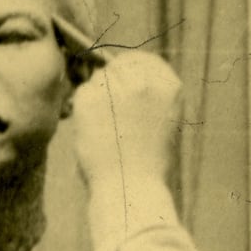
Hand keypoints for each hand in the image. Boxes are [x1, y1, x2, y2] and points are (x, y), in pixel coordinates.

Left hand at [71, 50, 182, 190]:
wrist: (130, 189)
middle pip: (117, 67)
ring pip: (98, 80)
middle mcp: (143, 82)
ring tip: (107, 130)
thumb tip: (122, 74)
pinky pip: (82, 94)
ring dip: (98, 99)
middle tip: (108, 111)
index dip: (130, 69)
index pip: (144, 61)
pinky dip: (84, 111)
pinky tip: (94, 132)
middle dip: (111, 84)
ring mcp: (115, 88)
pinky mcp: (89, 99)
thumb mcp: (162, 123)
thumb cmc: (147, 164)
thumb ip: (149, 95)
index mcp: (168, 87)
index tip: (121, 79)